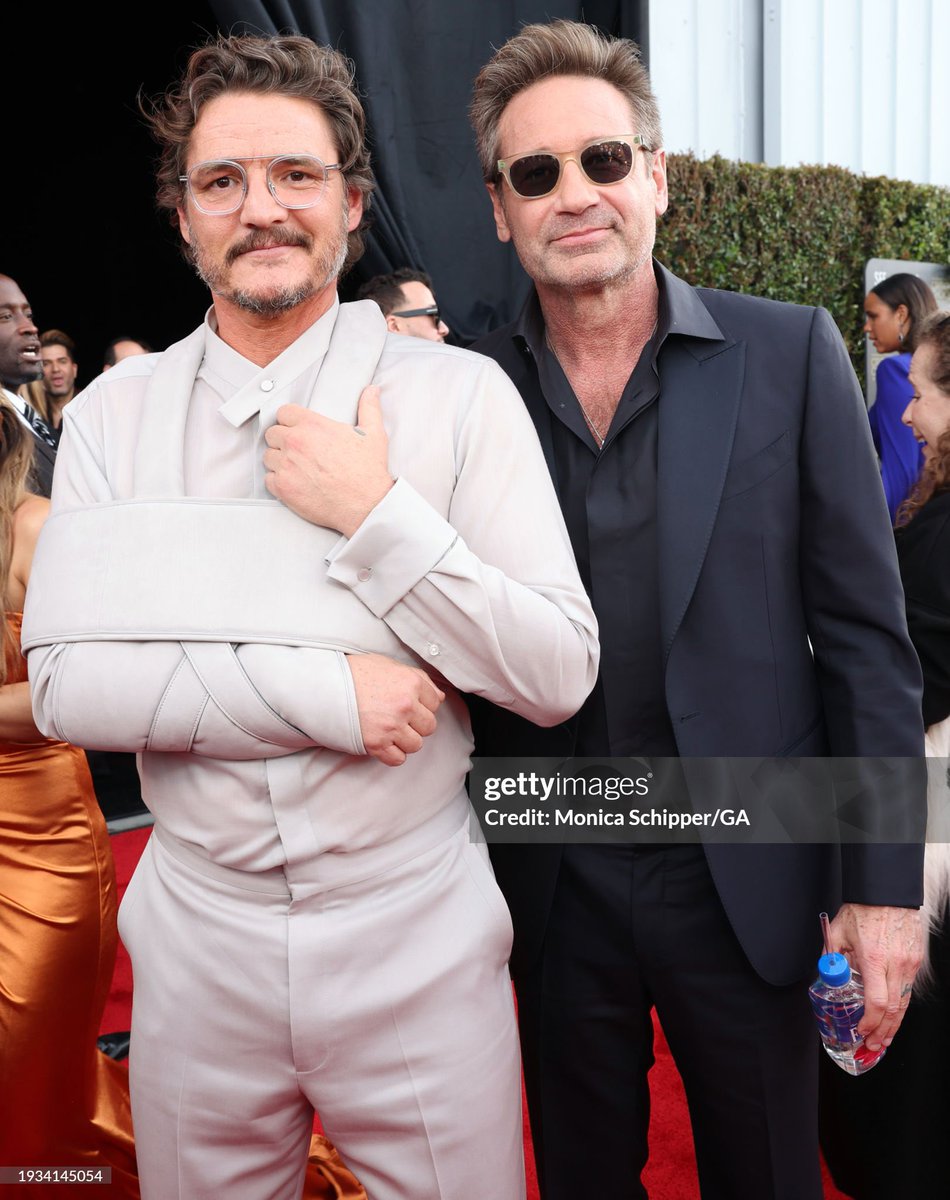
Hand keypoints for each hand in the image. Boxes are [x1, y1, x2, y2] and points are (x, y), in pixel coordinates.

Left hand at [263, 386, 393, 534]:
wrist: (366, 505)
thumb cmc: (368, 472)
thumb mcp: (373, 434)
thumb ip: (369, 408)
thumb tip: (371, 391)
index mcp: (313, 425)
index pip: (284, 412)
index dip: (290, 421)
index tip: (296, 429)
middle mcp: (296, 443)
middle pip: (272, 434)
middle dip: (283, 441)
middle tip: (298, 451)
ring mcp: (287, 466)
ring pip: (268, 457)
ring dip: (279, 461)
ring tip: (297, 468)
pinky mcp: (283, 488)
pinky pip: (268, 480)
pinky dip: (278, 482)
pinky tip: (294, 483)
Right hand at [346, 653, 444, 766]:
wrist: (324, 685)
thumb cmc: (356, 673)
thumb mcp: (389, 666)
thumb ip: (418, 679)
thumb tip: (439, 697)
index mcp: (411, 683)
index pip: (435, 703)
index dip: (423, 704)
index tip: (409, 703)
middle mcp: (405, 705)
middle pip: (429, 726)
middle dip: (417, 724)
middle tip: (399, 717)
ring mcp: (391, 726)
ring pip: (416, 744)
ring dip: (405, 740)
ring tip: (390, 729)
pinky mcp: (376, 744)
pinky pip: (398, 759)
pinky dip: (393, 754)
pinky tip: (384, 742)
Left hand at [827, 903, 922, 1049]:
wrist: (887, 893)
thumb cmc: (863, 910)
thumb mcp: (837, 931)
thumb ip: (830, 955)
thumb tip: (825, 974)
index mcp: (873, 958)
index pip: (876, 1002)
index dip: (869, 1022)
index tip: (861, 1030)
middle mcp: (895, 964)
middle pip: (893, 1010)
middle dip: (883, 1032)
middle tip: (873, 1044)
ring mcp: (909, 964)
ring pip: (904, 1003)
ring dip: (894, 1025)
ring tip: (884, 1038)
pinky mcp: (917, 961)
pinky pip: (908, 990)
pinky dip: (901, 1006)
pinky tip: (893, 1015)